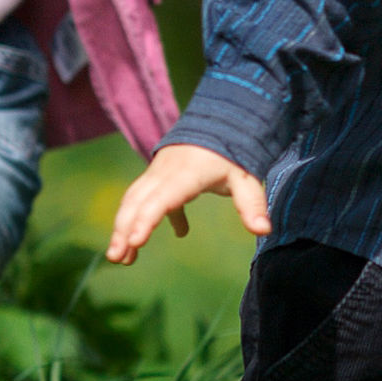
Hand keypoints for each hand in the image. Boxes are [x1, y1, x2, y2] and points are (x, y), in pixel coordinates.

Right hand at [107, 142, 272, 264]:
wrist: (217, 122)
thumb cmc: (231, 153)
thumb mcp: (246, 178)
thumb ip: (252, 204)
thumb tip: (263, 230)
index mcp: (188, 173)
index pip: (164, 198)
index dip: (148, 219)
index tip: (135, 241)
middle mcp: (165, 172)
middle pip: (138, 201)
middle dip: (124, 229)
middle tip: (117, 258)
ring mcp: (156, 172)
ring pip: (132, 200)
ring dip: (123, 227)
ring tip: (120, 258)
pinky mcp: (153, 176)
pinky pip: (138, 198)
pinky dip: (134, 220)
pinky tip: (140, 244)